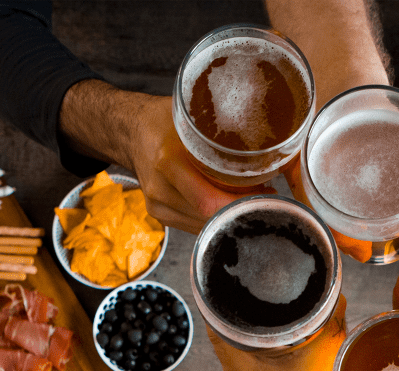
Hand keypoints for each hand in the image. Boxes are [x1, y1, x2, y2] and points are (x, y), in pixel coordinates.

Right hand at [125, 95, 256, 233]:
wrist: (131, 132)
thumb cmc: (164, 121)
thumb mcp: (193, 118)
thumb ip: (222, 128)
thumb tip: (265, 134)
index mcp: (167, 162)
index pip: (208, 200)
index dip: (240, 203)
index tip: (265, 193)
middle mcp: (159, 189)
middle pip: (208, 216)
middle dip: (240, 209)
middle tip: (267, 196)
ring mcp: (157, 205)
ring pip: (202, 225)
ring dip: (228, 215)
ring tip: (252, 199)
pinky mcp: (160, 214)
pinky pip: (194, 224)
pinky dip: (214, 217)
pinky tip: (229, 205)